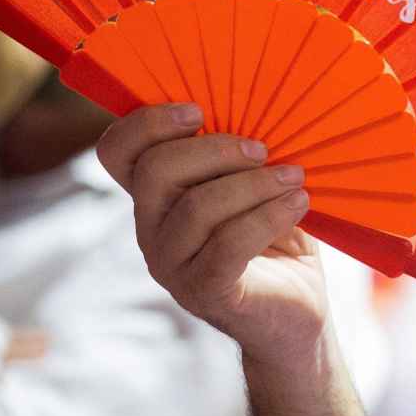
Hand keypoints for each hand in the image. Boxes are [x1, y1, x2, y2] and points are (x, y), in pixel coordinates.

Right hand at [95, 104, 323, 368]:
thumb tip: (261, 105)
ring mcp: (172, 265)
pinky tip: (298, 204)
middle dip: (215, 150)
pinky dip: (269, 216)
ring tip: (295, 180)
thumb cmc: (277, 235)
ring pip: (196, 208)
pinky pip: (229, 244)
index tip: (199, 112)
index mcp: (156, 196)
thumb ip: (240, 153)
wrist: (298, 310)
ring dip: (255, 185)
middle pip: (155, 171)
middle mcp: (151, 230)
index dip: (147, 123)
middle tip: (264, 151)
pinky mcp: (205, 292)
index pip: (116, 152)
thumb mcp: (255, 185)